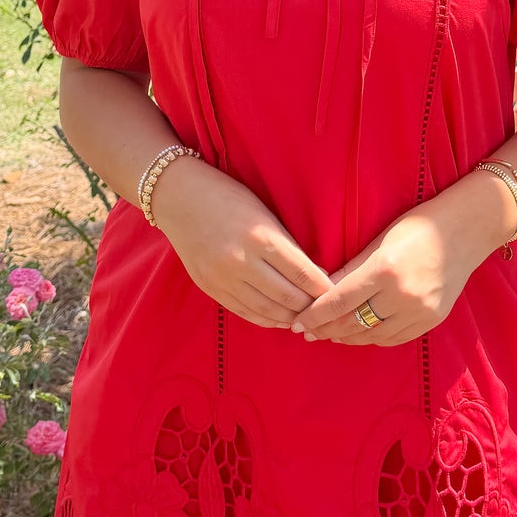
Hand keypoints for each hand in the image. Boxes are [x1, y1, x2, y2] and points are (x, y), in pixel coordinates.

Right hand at [150, 156, 335, 329]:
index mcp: (261, 237)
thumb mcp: (264, 213)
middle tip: (326, 310)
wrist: (178, 197)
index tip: (338, 293)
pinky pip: (244, 312)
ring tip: (307, 318)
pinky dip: (267, 319)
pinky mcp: (210, 288)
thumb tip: (315, 275)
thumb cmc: (228, 197)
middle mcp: (241, 261)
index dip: (324, 288)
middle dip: (311, 307)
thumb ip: (286, 245)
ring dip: (291, 317)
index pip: (303, 274)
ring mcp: (223, 278)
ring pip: (267, 310)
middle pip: (288, 297)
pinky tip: (281, 319)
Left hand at [286, 203, 485, 346]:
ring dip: (348, 336)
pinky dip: (374, 338)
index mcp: (384, 270)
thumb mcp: (379, 242)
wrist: (466, 231)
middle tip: (308, 332)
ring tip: (330, 334)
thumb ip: (350, 270)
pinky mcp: (432, 320)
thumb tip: (320, 290)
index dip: (315, 315)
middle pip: (353, 323)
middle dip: (326, 329)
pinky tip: (360, 334)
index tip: (298, 324)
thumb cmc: (418, 227)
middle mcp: (402, 295)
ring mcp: (420, 311)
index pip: (339, 301)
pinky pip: (395, 338)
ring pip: (373, 335)